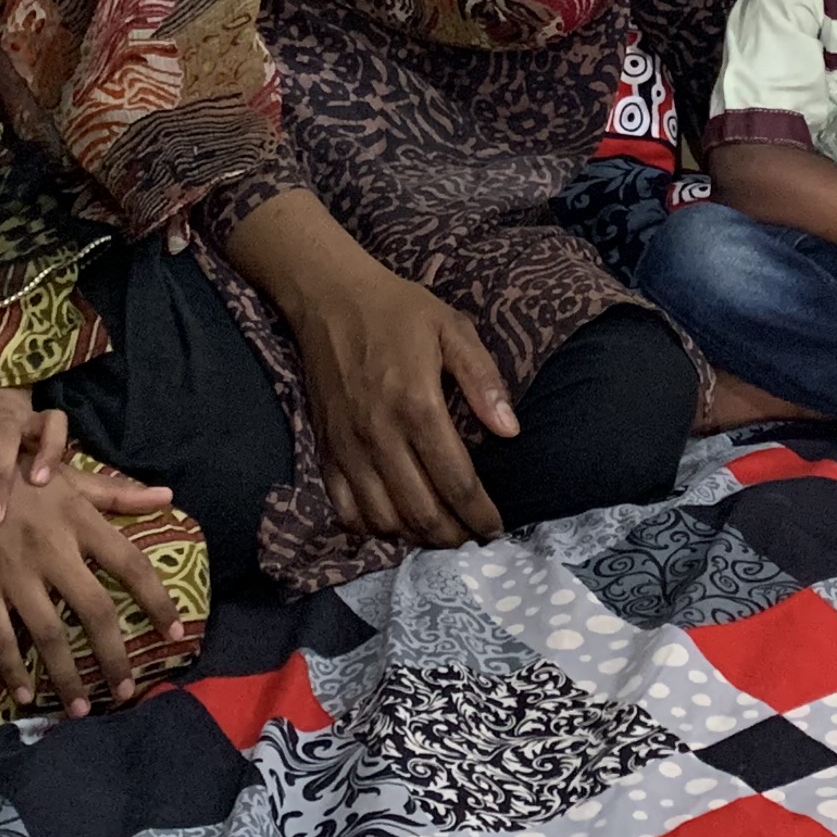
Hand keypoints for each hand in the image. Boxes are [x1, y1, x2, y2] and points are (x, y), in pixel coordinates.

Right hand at [0, 461, 192, 716]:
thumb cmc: (14, 471)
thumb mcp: (67, 476)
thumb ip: (116, 494)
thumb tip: (167, 498)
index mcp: (80, 520)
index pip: (132, 565)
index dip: (158, 602)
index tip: (177, 634)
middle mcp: (53, 550)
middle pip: (95, 612)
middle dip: (114, 656)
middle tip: (127, 691)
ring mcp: (14, 573)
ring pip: (50, 635)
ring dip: (68, 677)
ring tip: (82, 708)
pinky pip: (1, 637)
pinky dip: (14, 669)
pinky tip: (25, 695)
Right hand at [277, 257, 517, 549]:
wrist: (329, 298)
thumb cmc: (398, 311)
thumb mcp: (452, 329)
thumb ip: (483, 381)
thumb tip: (511, 431)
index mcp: (418, 406)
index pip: (456, 481)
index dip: (480, 514)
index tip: (497, 529)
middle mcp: (380, 435)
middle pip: (421, 511)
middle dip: (453, 536)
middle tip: (472, 538)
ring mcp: (348, 447)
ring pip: (382, 519)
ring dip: (415, 538)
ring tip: (439, 535)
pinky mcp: (325, 450)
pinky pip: (344, 508)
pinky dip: (370, 528)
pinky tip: (393, 523)